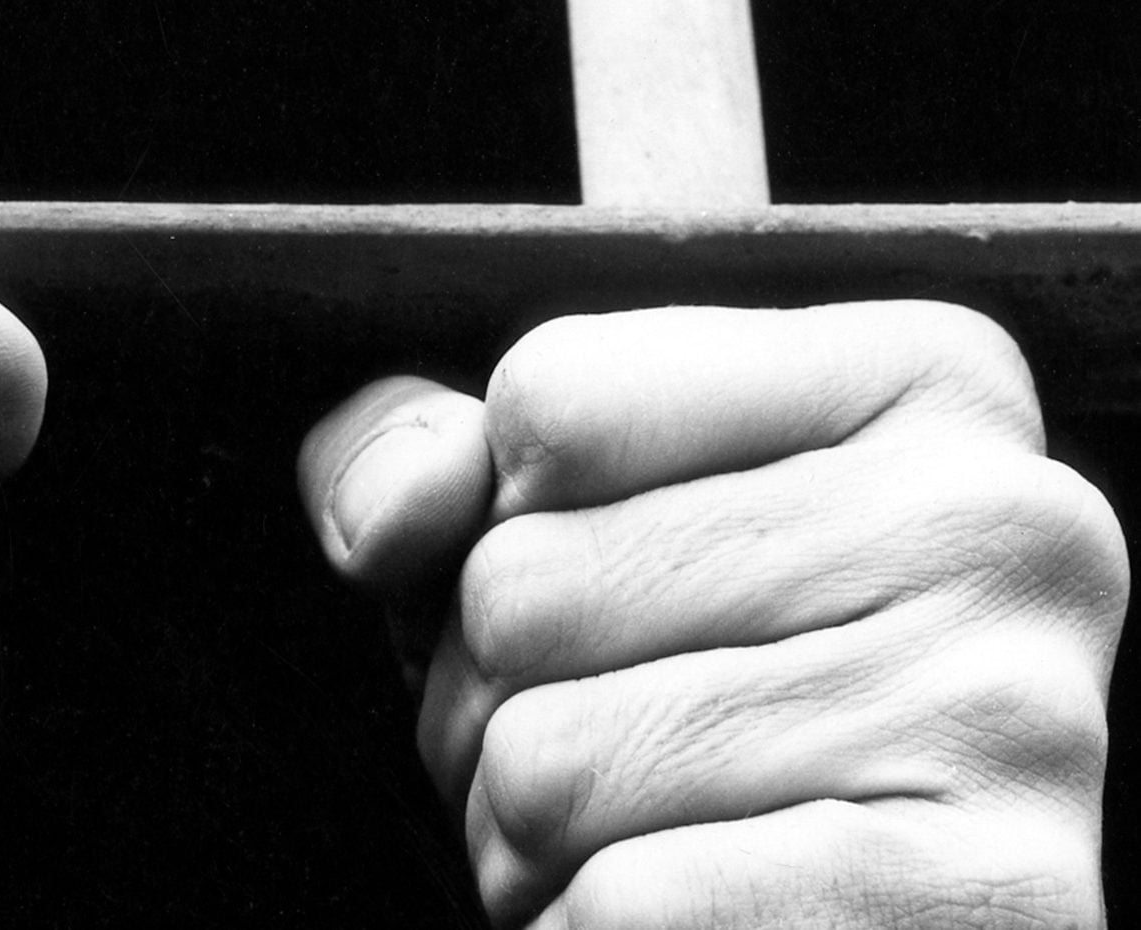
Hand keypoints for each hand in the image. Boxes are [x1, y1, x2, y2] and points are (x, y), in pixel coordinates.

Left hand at [300, 301, 1125, 926]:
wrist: (842, 918)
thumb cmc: (690, 713)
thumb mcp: (555, 529)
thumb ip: (431, 458)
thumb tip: (394, 512)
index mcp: (923, 380)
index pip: (547, 394)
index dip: (500, 523)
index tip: (605, 594)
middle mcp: (1005, 520)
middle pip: (522, 584)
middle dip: (491, 703)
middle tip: (607, 753)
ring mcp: (1009, 716)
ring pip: (546, 762)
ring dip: (527, 838)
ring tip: (644, 837)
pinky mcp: (988, 904)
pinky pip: (621, 908)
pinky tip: (689, 915)